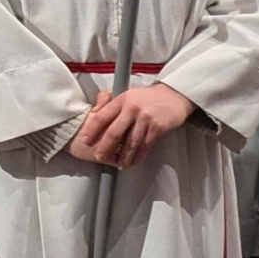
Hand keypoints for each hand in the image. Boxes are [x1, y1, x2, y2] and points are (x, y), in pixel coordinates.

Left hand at [69, 82, 194, 168]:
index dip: (92, 130)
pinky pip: (146, 145)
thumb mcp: (125, 93)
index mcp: (121, 100)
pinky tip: (133, 161)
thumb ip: (108, 101)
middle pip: (115, 132)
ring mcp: (146, 118)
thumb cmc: (145, 97)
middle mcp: (132, 109)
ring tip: (118, 164)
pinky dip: (139, 156)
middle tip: (99, 157)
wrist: (173, 95)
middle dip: (105, 147)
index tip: (85, 140)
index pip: (102, 116)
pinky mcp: (158, 127)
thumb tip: (93, 112)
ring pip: (131, 142)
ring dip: (123, 156)